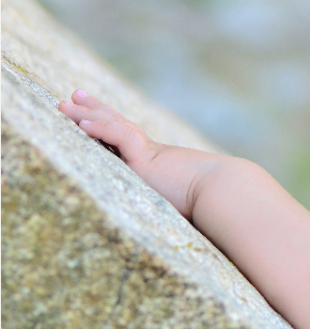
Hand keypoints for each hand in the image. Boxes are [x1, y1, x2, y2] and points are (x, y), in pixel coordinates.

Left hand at [59, 89, 216, 218]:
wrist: (226, 193)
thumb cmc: (209, 204)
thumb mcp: (178, 203)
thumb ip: (167, 205)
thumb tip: (163, 231)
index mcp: (155, 163)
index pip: (126, 138)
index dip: (107, 124)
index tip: (90, 115)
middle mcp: (150, 153)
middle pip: (115, 124)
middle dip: (92, 110)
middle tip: (72, 96)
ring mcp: (148, 153)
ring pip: (112, 126)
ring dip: (87, 115)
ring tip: (65, 103)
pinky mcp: (148, 158)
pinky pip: (121, 137)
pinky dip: (102, 128)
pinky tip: (83, 124)